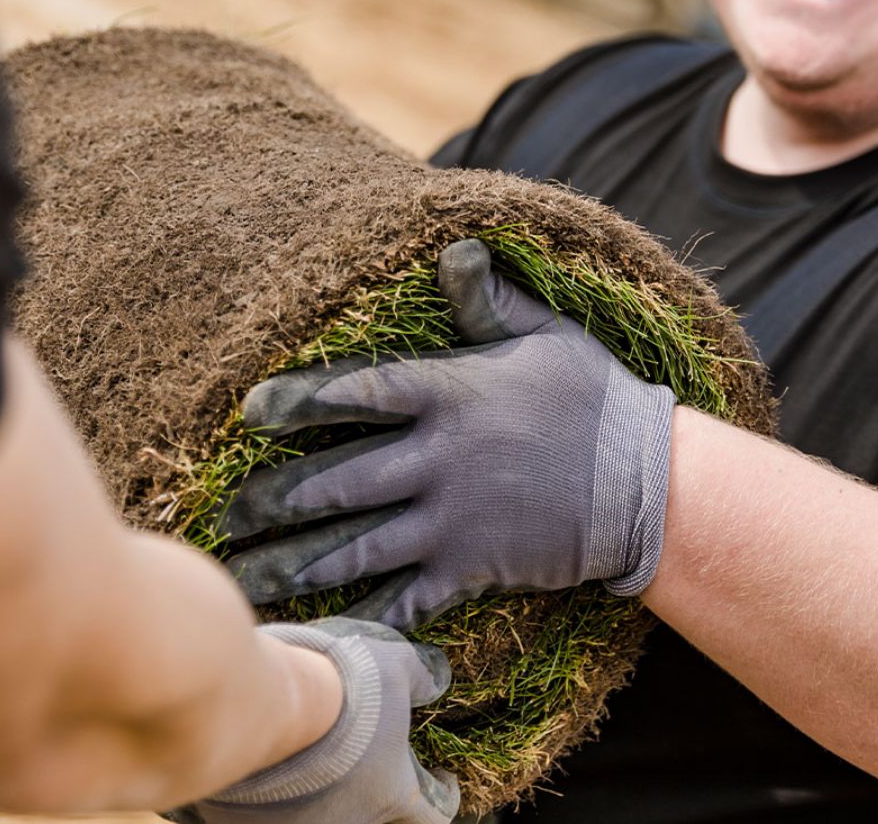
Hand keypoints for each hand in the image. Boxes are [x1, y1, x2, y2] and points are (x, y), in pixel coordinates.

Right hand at [162, 618, 456, 823]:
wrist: (266, 704)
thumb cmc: (340, 687)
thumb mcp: (395, 664)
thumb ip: (419, 677)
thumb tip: (434, 681)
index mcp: (392, 793)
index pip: (436, 815)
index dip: (443, 795)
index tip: (442, 778)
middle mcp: (352, 822)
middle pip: (375, 817)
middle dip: (376, 794)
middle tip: (366, 761)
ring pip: (323, 816)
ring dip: (325, 794)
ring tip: (313, 760)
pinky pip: (272, 814)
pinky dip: (276, 798)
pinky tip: (269, 768)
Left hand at [215, 239, 675, 629]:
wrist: (648, 484)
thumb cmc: (597, 399)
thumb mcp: (549, 337)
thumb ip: (491, 303)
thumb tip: (457, 249)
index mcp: (451, 395)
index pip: (357, 393)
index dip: (298, 402)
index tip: (251, 413)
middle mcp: (440, 459)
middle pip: (338, 482)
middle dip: (275, 502)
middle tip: (229, 517)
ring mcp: (453, 520)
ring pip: (357, 547)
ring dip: (298, 565)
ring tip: (250, 578)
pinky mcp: (472, 567)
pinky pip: (405, 598)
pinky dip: (363, 616)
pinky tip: (324, 629)